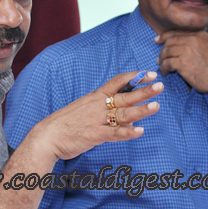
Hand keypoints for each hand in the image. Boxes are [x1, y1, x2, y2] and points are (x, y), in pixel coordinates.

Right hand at [30, 71, 162, 161]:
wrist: (47, 135)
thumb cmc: (65, 123)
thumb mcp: (83, 108)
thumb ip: (99, 106)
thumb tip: (113, 106)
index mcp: (95, 97)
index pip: (117, 82)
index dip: (134, 77)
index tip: (149, 73)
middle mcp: (98, 106)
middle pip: (125, 96)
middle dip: (144, 91)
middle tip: (160, 85)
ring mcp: (97, 120)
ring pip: (123, 113)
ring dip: (141, 110)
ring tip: (156, 106)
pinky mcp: (95, 135)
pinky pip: (114, 133)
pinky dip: (127, 132)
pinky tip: (140, 131)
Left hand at [155, 31, 207, 93]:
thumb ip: (196, 44)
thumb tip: (179, 45)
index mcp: (200, 35)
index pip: (177, 33)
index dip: (165, 36)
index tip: (157, 40)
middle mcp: (194, 40)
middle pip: (170, 41)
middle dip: (162, 50)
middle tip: (159, 59)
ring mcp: (188, 50)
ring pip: (166, 51)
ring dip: (162, 60)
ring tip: (162, 67)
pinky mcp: (183, 62)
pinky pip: (167, 63)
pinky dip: (164, 68)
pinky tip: (166, 73)